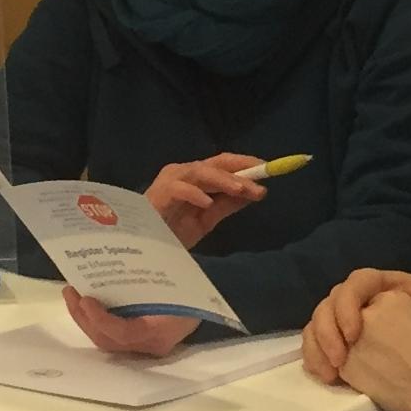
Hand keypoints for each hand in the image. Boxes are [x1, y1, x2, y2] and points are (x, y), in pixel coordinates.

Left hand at [63, 287, 197, 356]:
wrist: (206, 302)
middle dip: (83, 317)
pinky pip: (109, 335)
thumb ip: (152, 278)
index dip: (102, 319)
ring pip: (104, 340)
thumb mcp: (178, 281)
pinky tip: (83, 302)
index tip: (86, 299)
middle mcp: (149, 345)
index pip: (124, 333)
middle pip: (107, 340)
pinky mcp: (134, 342)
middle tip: (71, 291)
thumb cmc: (191, 289)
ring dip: (83, 318)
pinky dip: (93, 320)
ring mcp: (141, 347)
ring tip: (72, 294)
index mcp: (161, 331)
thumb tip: (121, 261)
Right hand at [145, 153, 265, 247]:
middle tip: (260, 183)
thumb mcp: (206, 220)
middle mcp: (183, 172)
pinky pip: (179, 189)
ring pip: (200, 172)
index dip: (246, 164)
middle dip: (240, 172)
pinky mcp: (158, 193)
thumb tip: (255, 192)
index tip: (268, 169)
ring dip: (222, 179)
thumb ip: (227, 205)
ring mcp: (170, 180)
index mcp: (195, 177)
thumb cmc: (171, 231)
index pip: (224, 163)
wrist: (142, 247)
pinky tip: (207, 203)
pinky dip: (194, 194)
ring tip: (241, 189)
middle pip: (216, 164)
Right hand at [302, 268, 410, 380]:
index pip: (352, 286)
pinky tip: (325, 377)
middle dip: (328, 334)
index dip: (346, 308)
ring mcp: (342, 319)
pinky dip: (316, 360)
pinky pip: (317, 346)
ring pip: (315, 327)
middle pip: (326, 307)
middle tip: (338, 361)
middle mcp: (351, 298)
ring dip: (316, 351)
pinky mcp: (340, 341)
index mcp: (372, 283)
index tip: (353, 335)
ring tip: (329, 375)